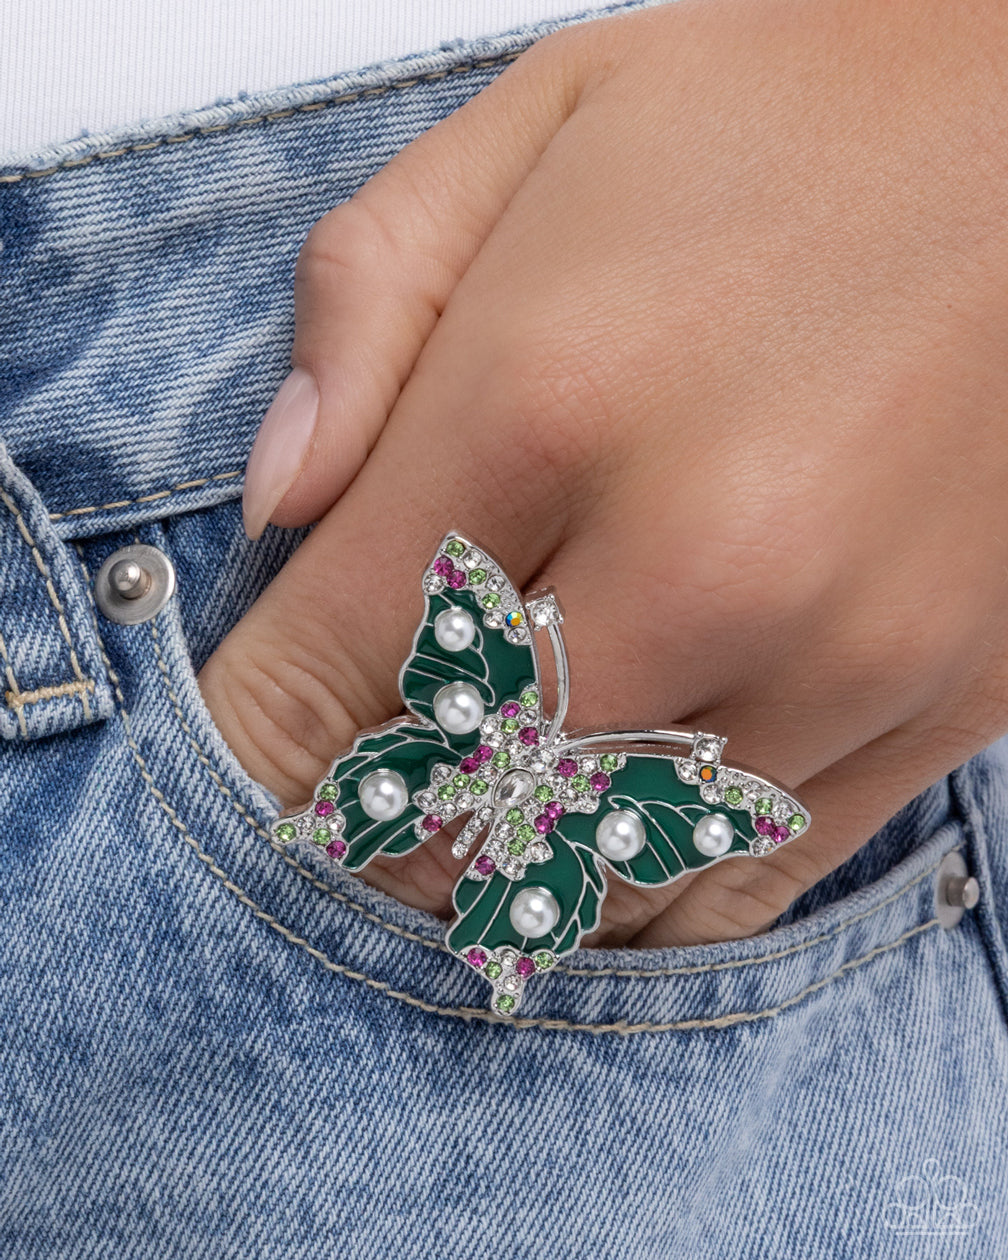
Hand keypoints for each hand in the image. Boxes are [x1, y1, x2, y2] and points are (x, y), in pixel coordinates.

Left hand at [198, 0, 1007, 946]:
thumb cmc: (794, 116)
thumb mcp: (539, 126)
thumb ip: (369, 305)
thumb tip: (277, 502)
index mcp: (554, 390)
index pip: (329, 659)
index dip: (256, 738)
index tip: (247, 756)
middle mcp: (702, 552)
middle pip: (452, 800)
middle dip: (369, 823)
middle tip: (353, 799)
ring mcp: (842, 647)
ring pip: (598, 876)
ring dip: (503, 873)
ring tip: (476, 822)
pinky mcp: (949, 696)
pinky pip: (753, 882)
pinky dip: (647, 893)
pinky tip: (606, 839)